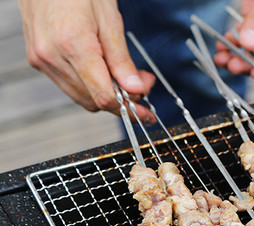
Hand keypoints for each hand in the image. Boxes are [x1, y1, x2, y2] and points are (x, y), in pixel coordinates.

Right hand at [18, 0, 156, 121]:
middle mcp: (51, 56)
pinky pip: (69, 85)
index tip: (147, 110)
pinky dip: (90, 85)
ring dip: (107, 94)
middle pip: (93, 101)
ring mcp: (41, 59)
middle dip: (123, 100)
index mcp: (73, 44)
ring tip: (126, 76)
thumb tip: (137, 90)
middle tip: (144, 85)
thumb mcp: (109, 18)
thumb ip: (122, 58)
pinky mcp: (37, 59)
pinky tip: (105, 71)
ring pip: (81, 97)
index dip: (130, 108)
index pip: (104, 96)